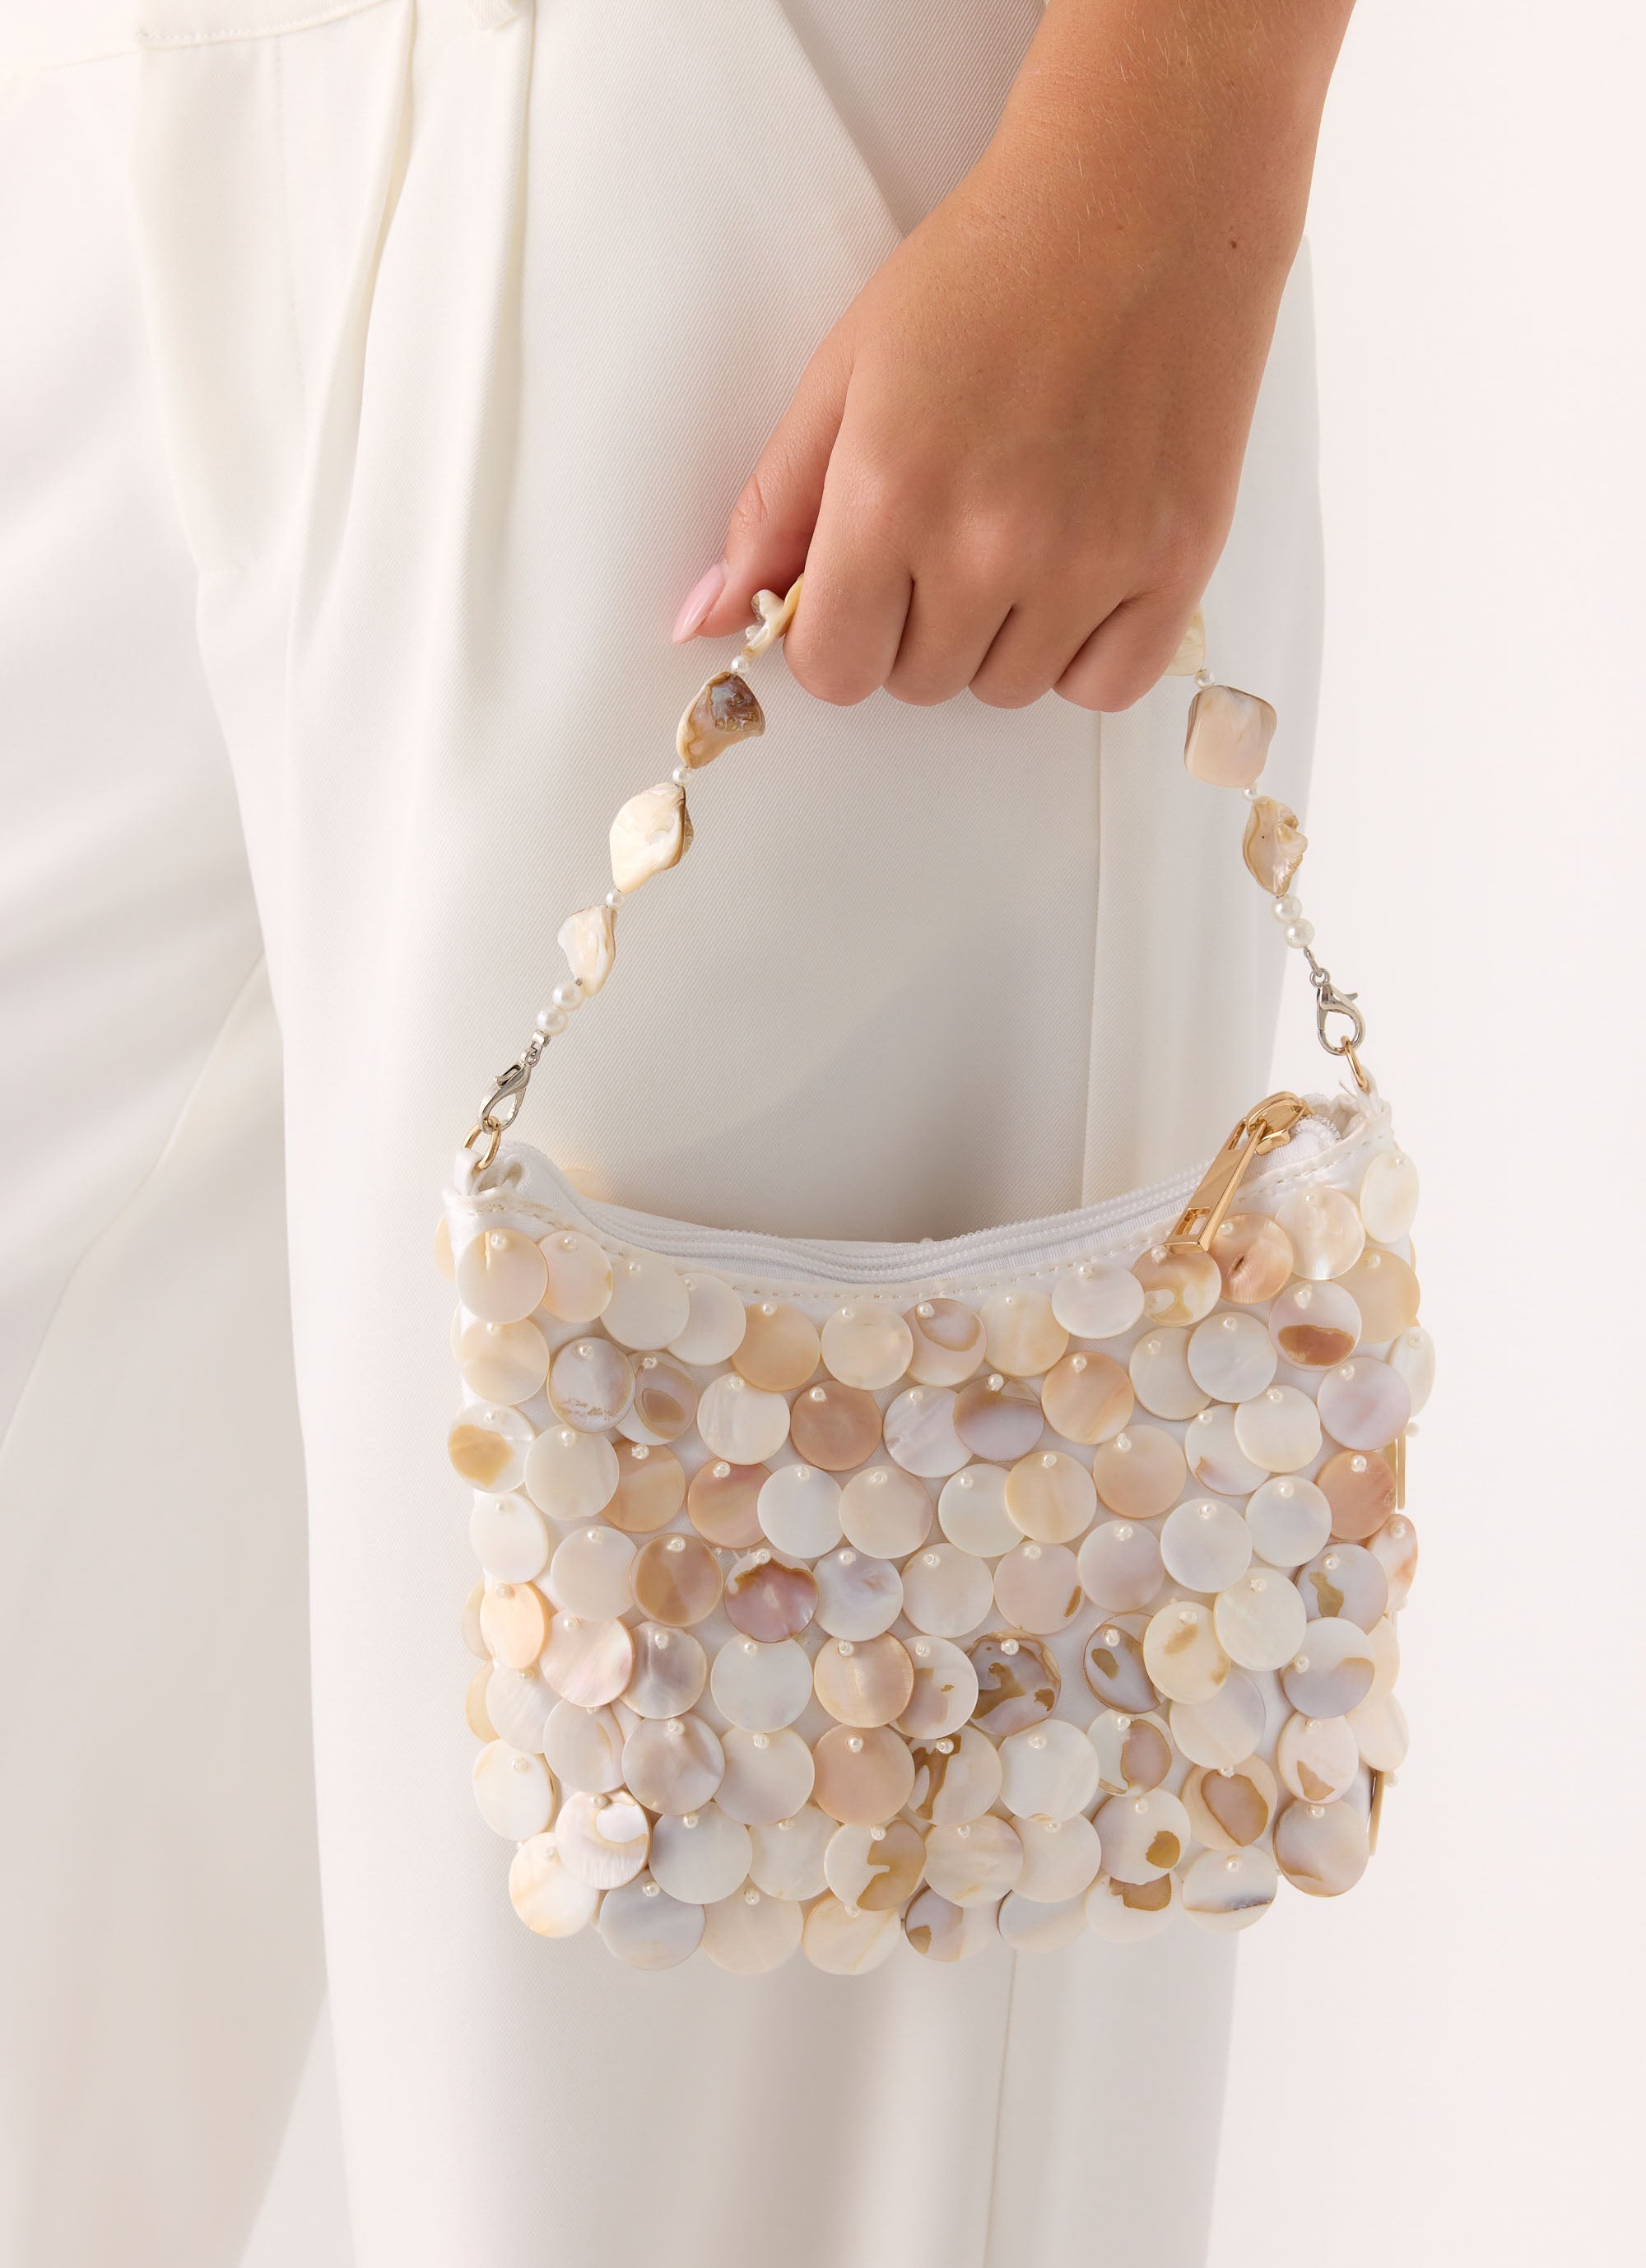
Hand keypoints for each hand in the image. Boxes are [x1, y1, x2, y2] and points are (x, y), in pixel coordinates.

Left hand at [675, 0, 1351, 712]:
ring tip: (1020, 532)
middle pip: (920, 682)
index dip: (836, 635)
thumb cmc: (993, 269)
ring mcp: (1091, 562)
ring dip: (998, 638)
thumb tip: (713, 615)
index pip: (835, 669)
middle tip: (948, 527)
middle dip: (915, 625)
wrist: (1143, 200)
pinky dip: (1085, 654)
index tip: (857, 590)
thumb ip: (774, 507)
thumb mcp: (846, 372)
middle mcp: (991, 544)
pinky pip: (1106, 687)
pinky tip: (1079, 574)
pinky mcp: (1174, 565)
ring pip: (1007, 688)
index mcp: (892, 494)